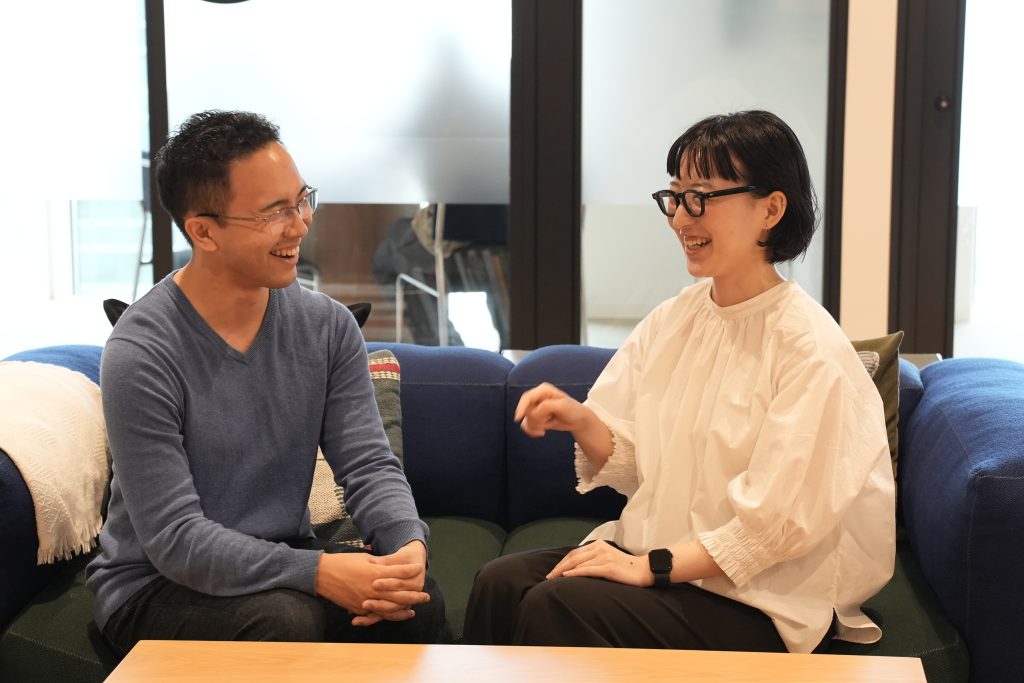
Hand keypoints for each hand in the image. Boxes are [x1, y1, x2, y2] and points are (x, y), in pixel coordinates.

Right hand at [315, 542, 429, 625]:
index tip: (420, 569)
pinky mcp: (358, 608)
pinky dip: (386, 616)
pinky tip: (393, 616)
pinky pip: (375, 615)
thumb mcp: (365, 559)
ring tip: (413, 611)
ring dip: (403, 611)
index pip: (399, 573)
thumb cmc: (344, 562)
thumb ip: (380, 565)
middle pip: (399, 595)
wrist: (323, 574)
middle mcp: (373, 588)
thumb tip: (392, 569)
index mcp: (375, 573)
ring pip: (390, 609)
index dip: (411, 571)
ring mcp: (366, 600)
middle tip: (425, 597)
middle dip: (414, 596)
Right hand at [515, 382, 586, 436]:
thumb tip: (535, 411)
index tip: (518, 418)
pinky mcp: (535, 417)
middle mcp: (537, 398)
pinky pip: (526, 425)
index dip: (521, 407)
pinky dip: (532, 431)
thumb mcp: (563, 406)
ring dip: (537, 425)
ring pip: (526, 419)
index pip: (527, 398)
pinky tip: (542, 432)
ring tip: (550, 423)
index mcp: (543, 390)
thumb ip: (547, 406)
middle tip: (551, 418)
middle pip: (527, 411)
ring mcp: (535, 408)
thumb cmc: (573, 410)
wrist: (578, 420)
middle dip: (538, 419)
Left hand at [546, 541, 652, 586]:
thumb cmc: (625, 568)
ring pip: (578, 563)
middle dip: (559, 567)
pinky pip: (588, 570)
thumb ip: (594, 559)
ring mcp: (604, 557)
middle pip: (573, 557)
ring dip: (563, 571)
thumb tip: (576, 568)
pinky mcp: (609, 567)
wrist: (643, 570)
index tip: (553, 571)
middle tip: (549, 576)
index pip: (575, 553)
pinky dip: (575, 573)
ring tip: (553, 579)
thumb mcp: (607, 559)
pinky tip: (566, 577)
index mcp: (598, 545)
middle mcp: (600, 548)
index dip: (562, 562)